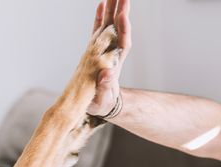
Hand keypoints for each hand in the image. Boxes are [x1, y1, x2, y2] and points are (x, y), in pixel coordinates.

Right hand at [87, 0, 130, 117]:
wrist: (102, 104)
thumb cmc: (102, 104)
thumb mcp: (102, 99)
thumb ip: (104, 87)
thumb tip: (107, 74)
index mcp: (114, 64)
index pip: (122, 43)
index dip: (123, 30)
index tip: (123, 15)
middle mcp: (111, 53)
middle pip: (118, 28)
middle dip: (121, 11)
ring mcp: (104, 49)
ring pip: (110, 25)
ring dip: (113, 9)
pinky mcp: (97, 49)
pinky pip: (99, 29)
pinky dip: (100, 16)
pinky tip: (102, 3)